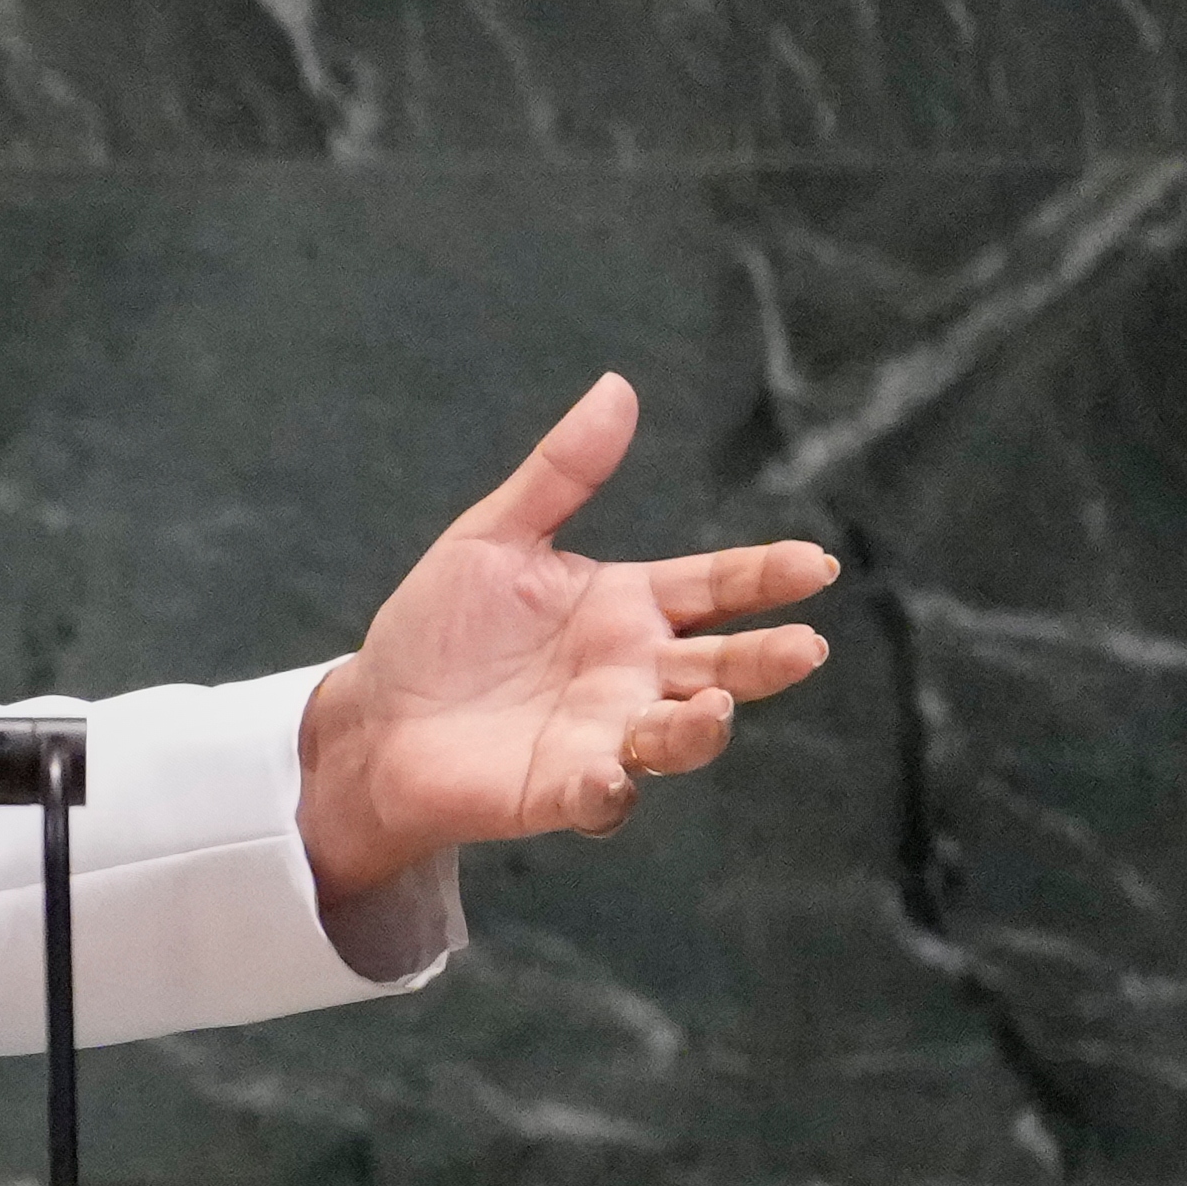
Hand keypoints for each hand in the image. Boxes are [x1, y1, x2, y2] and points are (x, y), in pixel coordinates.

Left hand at [295, 373, 836, 905]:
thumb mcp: (493, 539)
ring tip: (712, 707)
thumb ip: (561, 474)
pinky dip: (610, 791)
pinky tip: (610, 776)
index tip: (813, 563)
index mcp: (629, 607)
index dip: (766, 575)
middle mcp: (633, 674)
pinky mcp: (560, 791)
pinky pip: (602, 799)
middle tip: (804, 647)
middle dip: (765, 660)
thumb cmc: (440, 631)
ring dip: (700, 727)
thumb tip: (617, 386)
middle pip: (721, 665)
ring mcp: (604, 736)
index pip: (717, 586)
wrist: (373, 718)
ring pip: (679, 736)